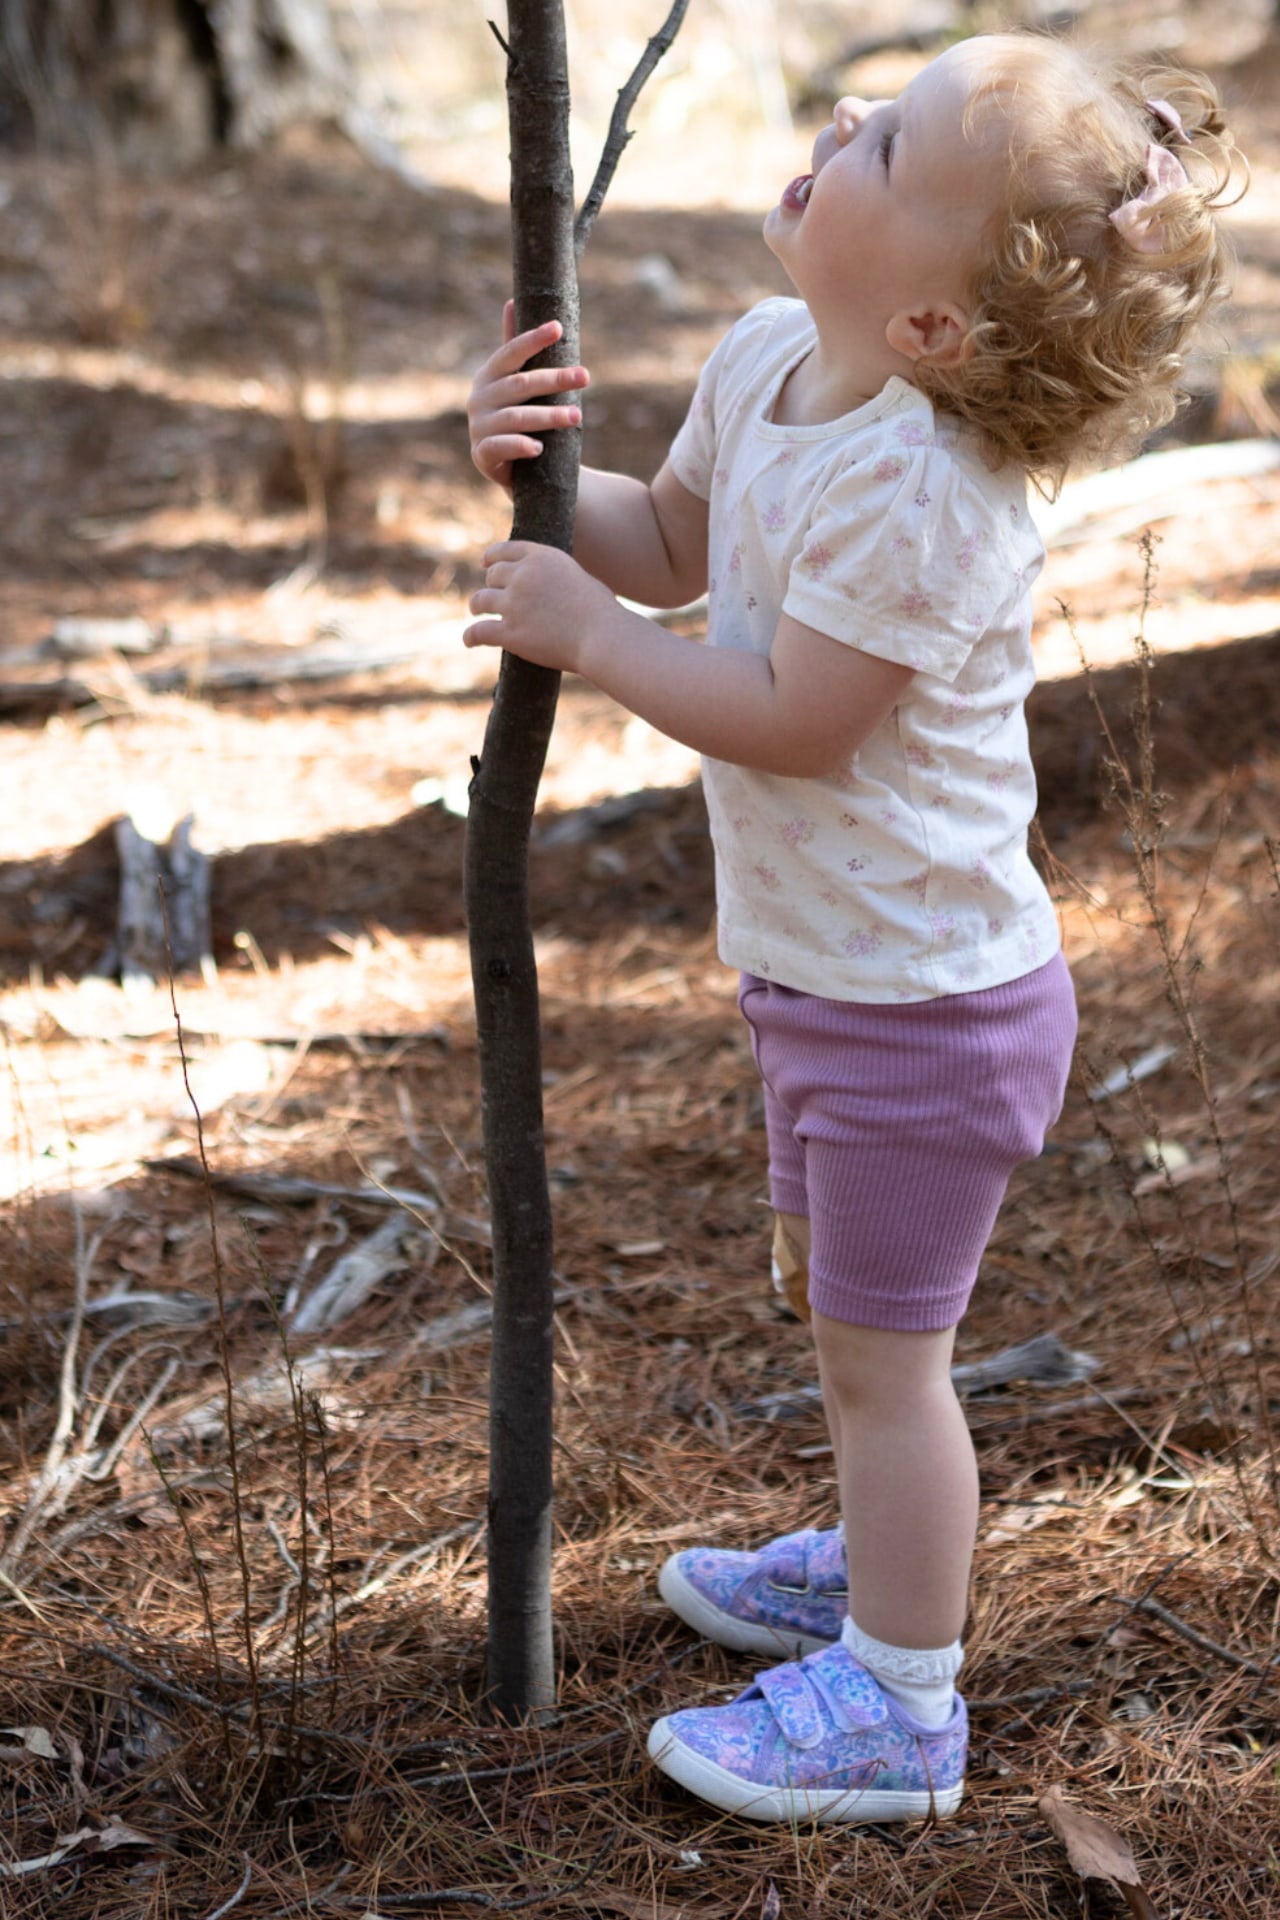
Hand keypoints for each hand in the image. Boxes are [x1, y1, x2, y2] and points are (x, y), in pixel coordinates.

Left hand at [464, 541, 613, 672]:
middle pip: (492, 576)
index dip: (492, 557)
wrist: (602, 636)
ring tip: (476, 612)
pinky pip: (479, 631)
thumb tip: (555, 588)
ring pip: (480, 600)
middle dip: (491, 585)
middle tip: (491, 597)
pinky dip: (470, 636)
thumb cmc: (602, 612)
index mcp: (541, 557)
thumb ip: (560, 578)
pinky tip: (468, 641)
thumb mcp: (580, 578)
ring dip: (476, 606)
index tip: (486, 564)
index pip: (506, 550)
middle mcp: (523, 575)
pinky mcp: (510, 632)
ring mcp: (513, 604)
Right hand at [468, 302, 589, 491]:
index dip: (533, 339)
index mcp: (489, 376)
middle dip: (554, 379)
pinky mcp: (482, 456)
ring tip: (577, 416)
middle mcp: (479, 398)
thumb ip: (515, 348)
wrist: (508, 466)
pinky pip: (500, 448)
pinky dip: (519, 446)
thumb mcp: (515, 382)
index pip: (510, 352)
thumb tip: (512, 300)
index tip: (559, 328)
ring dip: (548, 416)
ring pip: (516, 418)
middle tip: (586, 376)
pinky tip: (539, 448)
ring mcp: (479, 427)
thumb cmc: (515, 414)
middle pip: (520, 385)